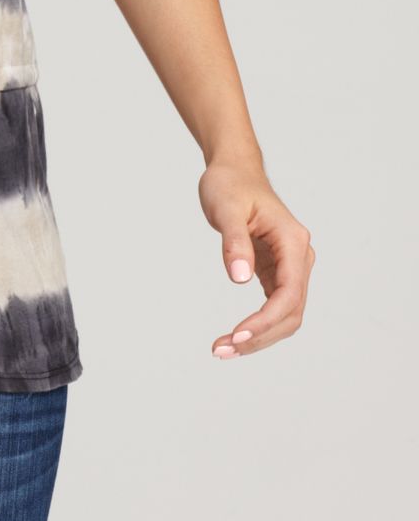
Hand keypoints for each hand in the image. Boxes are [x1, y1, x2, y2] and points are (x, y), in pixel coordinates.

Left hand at [197, 158, 315, 359]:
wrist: (233, 170)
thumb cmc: (230, 185)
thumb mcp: (227, 209)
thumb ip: (234, 242)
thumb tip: (240, 278)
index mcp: (292, 242)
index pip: (288, 294)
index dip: (265, 321)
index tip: (238, 336)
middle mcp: (298, 257)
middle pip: (290, 312)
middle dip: (260, 336)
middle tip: (222, 350)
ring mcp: (289, 266)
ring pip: (284, 314)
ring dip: (258, 336)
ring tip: (223, 349)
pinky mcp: (276, 271)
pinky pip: (274, 306)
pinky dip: (257, 325)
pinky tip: (235, 336)